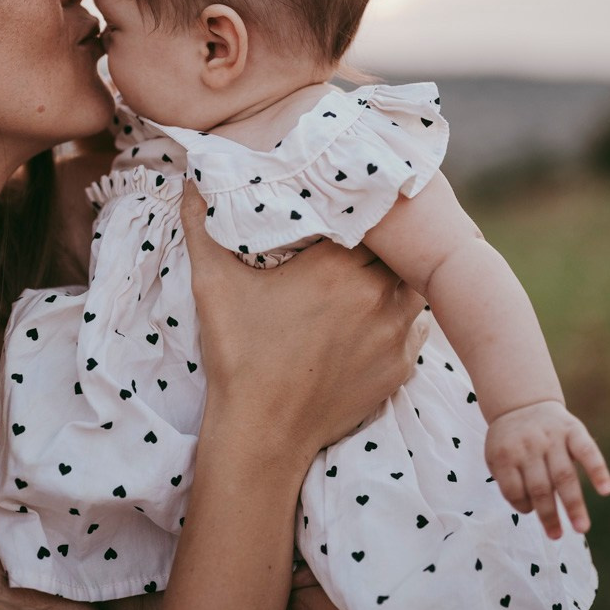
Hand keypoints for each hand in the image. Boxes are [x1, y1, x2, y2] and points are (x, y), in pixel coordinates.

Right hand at [180, 183, 426, 469]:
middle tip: (360, 238)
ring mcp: (394, 333)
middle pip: (398, 249)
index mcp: (337, 267)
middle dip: (382, 243)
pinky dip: (400, 316)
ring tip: (369, 274)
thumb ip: (203, 223)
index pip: (369, 218)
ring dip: (395, 277)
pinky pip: (416, 326)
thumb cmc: (238, 355)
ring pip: (413, 286)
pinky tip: (373, 316)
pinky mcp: (400, 366)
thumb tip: (192, 178)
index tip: (344, 209)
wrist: (263, 432)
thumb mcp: (212, 284)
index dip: (360, 210)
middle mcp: (376, 295)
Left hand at [485, 401, 609, 538]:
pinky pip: (587, 450)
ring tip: (581, 528)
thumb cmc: (510, 441)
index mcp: (505, 454)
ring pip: (564, 475)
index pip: (513, 489)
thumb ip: (508, 481)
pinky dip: (597, 470)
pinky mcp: (572, 429)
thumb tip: (530, 509)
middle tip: (556, 536)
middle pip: (540, 487)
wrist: (522, 403)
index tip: (530, 509)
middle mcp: (529, 446)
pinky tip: (605, 490)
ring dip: (574, 504)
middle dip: (549, 515)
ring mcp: (552, 437)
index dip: (522, 504)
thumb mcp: (496, 456)